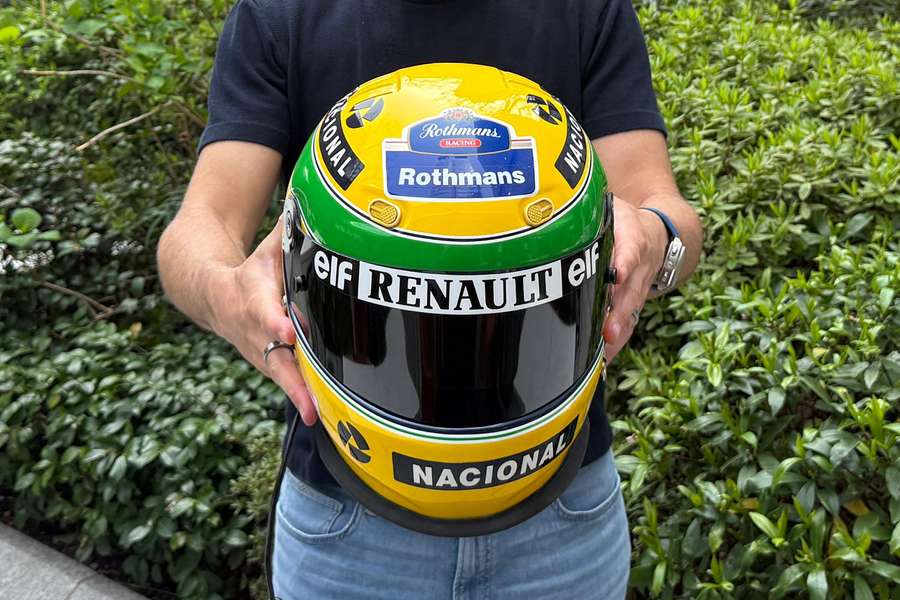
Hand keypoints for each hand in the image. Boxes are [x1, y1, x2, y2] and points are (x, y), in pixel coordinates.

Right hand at [208, 217, 316, 424]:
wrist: (212, 299)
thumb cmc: (250, 273)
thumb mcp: (265, 251)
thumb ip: (290, 233)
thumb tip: (313, 203)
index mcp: (255, 301)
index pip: (266, 312)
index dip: (276, 322)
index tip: (287, 331)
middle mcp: (256, 333)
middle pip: (276, 358)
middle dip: (293, 380)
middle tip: (309, 403)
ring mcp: (261, 354)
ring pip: (283, 378)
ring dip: (300, 397)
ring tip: (320, 416)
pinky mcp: (270, 367)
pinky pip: (289, 384)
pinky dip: (304, 400)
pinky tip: (325, 417)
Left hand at [603, 197, 668, 363]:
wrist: (659, 234)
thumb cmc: (623, 221)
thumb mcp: (611, 209)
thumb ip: (591, 214)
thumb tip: (554, 212)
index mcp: (633, 236)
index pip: (630, 248)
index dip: (625, 261)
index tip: (620, 274)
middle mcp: (640, 265)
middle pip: (631, 290)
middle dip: (619, 311)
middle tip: (608, 330)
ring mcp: (639, 287)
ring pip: (631, 311)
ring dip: (618, 332)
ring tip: (604, 353)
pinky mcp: (635, 303)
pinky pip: (628, 323)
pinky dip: (617, 342)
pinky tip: (603, 360)